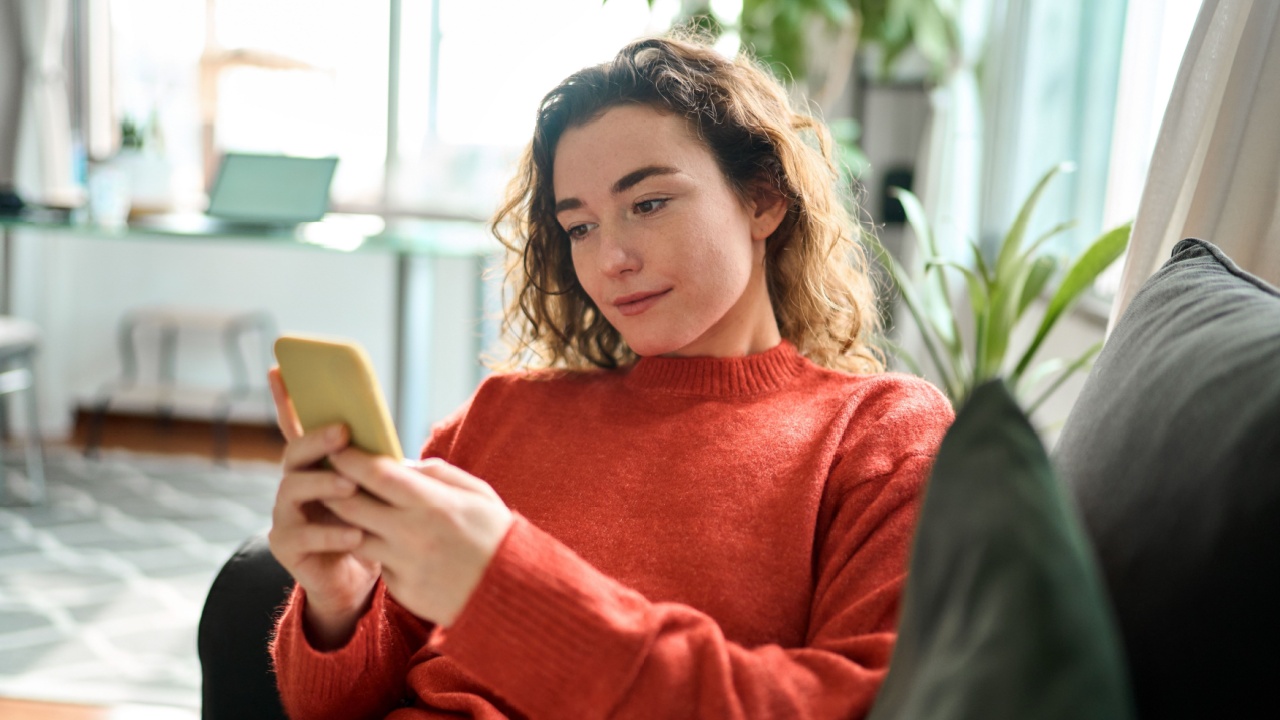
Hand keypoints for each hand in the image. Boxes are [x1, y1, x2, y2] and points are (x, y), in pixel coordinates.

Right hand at [265, 367, 380, 648]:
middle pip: (295, 452)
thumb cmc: (367, 524)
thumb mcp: (372, 488)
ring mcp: (285, 514)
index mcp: (314, 464)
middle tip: (342, 432)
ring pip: (293, 490)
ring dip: (323, 484)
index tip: (277, 367)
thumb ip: (369, 460)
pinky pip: (304, 535)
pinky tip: (355, 534)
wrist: (354, 578)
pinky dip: (331, 533)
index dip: (285, 397)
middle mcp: (293, 483)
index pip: (296, 424)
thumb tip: (379, 427)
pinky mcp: (286, 545)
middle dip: (316, 438)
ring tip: (350, 487)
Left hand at [322, 451, 513, 626]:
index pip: (376, 474)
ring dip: (344, 522)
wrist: (513, 595)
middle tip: (325, 477)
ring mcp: (405, 564)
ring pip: (354, 537)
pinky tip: (387, 544)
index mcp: (433, 503)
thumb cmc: (495, 536)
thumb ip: (437, 473)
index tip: (337, 449)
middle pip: (351, 505)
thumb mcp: (477, 493)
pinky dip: (378, 552)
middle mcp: (412, 534)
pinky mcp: (403, 590)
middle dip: (331, 488)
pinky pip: (379, 564)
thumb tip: (401, 463)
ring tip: (346, 509)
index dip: (349, 459)